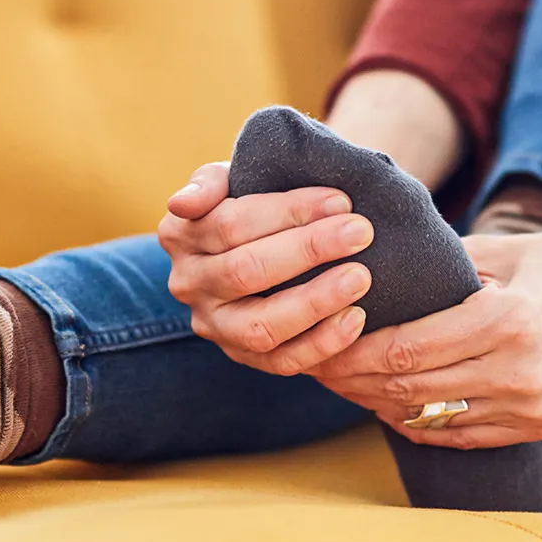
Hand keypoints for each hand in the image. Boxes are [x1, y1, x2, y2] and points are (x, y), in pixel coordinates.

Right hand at [158, 162, 375, 374]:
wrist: (258, 245)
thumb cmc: (251, 204)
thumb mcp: (228, 181)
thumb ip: (209, 182)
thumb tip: (183, 204)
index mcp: (180, 235)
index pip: (231, 223)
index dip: (287, 211)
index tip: (340, 201)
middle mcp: (189, 284)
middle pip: (245, 271)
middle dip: (309, 249)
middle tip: (361, 232)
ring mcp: (215, 327)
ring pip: (261, 325)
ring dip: (315, 302)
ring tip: (360, 278)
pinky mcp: (244, 356)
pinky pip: (282, 361)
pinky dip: (322, 343)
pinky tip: (356, 319)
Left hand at [307, 228, 541, 447]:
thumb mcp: (499, 251)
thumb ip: (437, 266)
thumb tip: (365, 270)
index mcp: (507, 320)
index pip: (407, 352)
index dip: (353, 354)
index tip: (319, 345)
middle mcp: (521, 371)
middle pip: (411, 390)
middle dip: (355, 381)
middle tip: (316, 367)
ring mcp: (534, 407)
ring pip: (431, 418)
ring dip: (378, 406)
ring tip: (342, 387)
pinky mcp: (540, 426)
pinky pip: (461, 435)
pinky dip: (418, 423)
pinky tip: (386, 406)